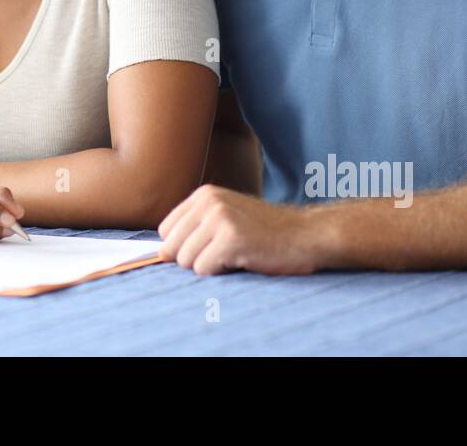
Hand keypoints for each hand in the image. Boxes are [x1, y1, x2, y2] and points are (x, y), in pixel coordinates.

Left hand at [156, 184, 328, 275]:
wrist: (307, 235)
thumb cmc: (265, 233)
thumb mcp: (226, 218)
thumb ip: (194, 229)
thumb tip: (159, 254)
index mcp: (204, 194)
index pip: (165, 230)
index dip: (183, 246)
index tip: (208, 248)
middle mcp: (208, 201)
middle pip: (171, 246)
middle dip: (192, 259)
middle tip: (223, 254)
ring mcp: (219, 218)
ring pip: (185, 260)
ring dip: (208, 266)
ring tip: (235, 256)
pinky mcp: (231, 239)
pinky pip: (203, 269)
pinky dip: (219, 273)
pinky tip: (242, 260)